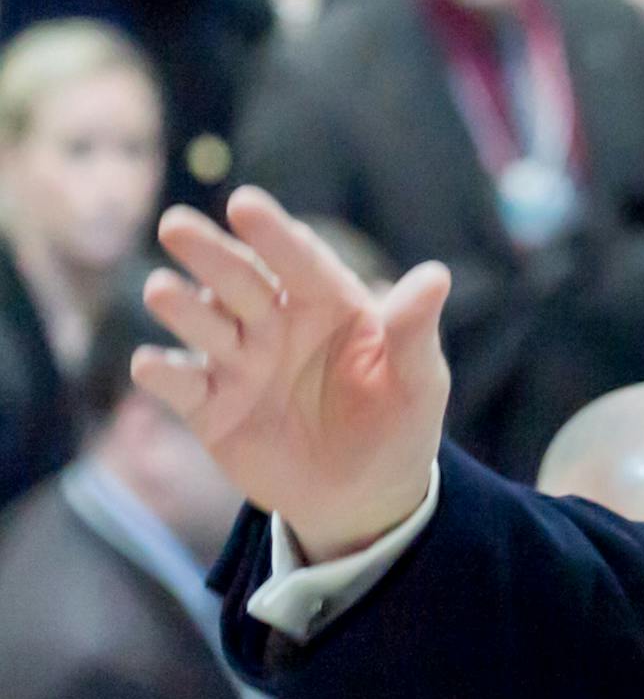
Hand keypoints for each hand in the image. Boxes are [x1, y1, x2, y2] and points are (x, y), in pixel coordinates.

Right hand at [134, 187, 451, 561]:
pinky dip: (163, 374)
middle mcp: (276, 324)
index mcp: (329, 304)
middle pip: (240, 281)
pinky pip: (181, 386)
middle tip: (176, 225)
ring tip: (161, 291)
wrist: (365, 494)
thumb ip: (413, 331)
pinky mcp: (210, 408)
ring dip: (182, 307)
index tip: (245, 204)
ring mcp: (240, 363)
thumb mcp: (418, 381)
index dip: (273, 234)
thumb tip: (437, 276)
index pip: (299, 262)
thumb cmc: (399, 423)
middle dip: (210, 254)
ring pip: (204, 324)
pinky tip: (151, 364)